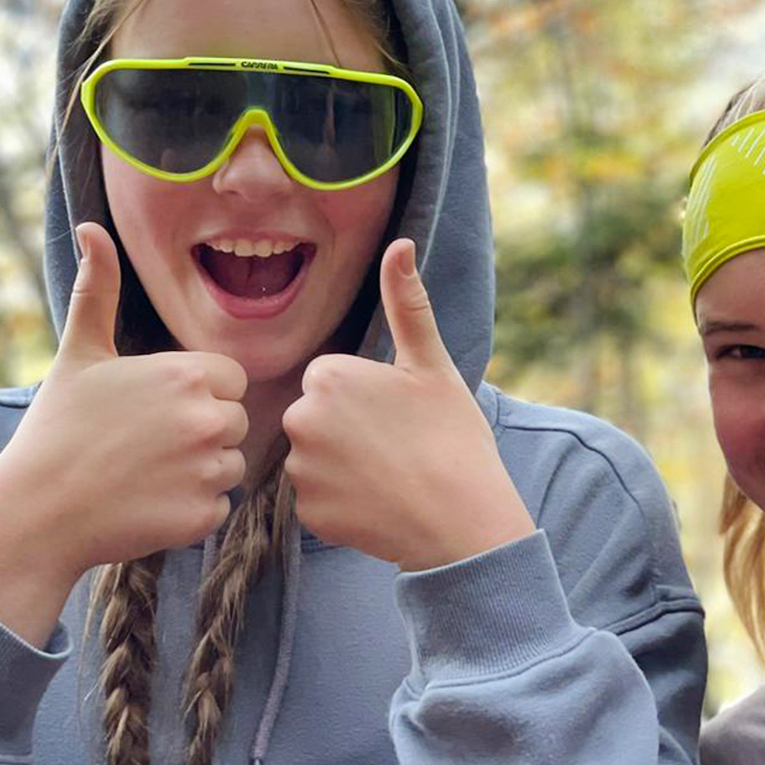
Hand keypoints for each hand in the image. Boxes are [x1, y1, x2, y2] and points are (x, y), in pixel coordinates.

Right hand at [0, 223, 247, 641]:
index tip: (156, 408)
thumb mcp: (79, 353)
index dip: (198, 393)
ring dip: (199, 471)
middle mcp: (206, 419)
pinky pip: (218, 507)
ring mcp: (207, 471)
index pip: (231, 380)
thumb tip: (90, 227)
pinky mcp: (202, 517)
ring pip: (230, 465)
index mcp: (187, 374)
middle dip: (202, 432)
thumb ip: (99, 290)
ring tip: (144, 473)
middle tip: (146, 445)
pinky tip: (146, 504)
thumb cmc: (57, 428)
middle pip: (236, 422)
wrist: (34, 512)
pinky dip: (189, 510)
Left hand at [283, 238, 534, 569]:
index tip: (399, 416)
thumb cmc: (453, 437)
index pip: (332, 381)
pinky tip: (378, 503)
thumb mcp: (431, 364)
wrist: (463, 521)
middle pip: (317, 417)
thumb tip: (400, 243)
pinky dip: (342, 502)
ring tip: (389, 476)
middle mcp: (301, 419)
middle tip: (397, 447)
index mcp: (327, 376)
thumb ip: (407, 303)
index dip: (367, 398)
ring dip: (343, 466)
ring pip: (315, 458)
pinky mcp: (307, 513)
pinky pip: (318, 499)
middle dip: (348, 430)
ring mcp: (301, 471)